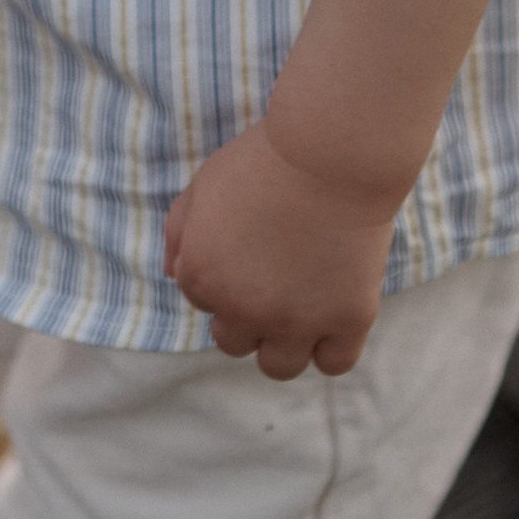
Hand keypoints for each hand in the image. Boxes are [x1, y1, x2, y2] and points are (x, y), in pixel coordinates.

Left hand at [163, 122, 395, 376]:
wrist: (327, 152)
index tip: (249, 244)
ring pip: (278, 366)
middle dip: (247, 315)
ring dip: (283, 342)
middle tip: (274, 274)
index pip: (203, 302)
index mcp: (202, 279)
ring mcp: (297, 322)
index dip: (225, 273)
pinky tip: (333, 314)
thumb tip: (172, 274)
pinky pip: (333, 364)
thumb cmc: (263, 160)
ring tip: (301, 305)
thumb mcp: (204, 185)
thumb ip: (179, 232)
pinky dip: (331, 347)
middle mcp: (244, 310)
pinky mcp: (346, 320)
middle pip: (234, 342)